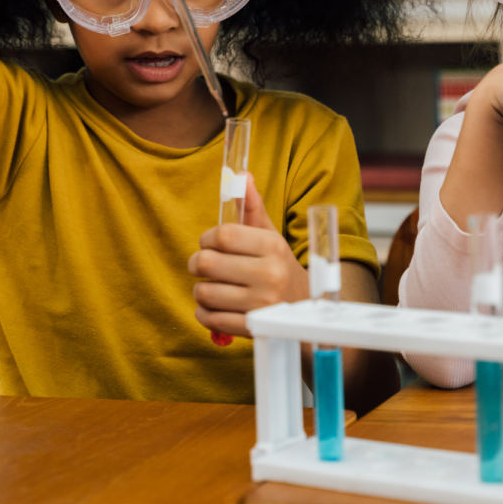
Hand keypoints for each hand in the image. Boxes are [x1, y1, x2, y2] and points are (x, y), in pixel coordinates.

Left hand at [188, 174, 308, 338]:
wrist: (305, 311)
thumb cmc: (279, 268)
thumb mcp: (270, 236)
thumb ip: (252, 207)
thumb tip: (241, 174)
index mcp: (273, 246)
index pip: (222, 235)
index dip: (207, 239)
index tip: (210, 244)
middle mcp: (269, 274)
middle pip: (206, 262)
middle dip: (197, 263)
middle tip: (204, 266)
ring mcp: (261, 304)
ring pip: (203, 292)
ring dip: (201, 290)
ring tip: (213, 287)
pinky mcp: (252, 329)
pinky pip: (209, 319)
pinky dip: (204, 313)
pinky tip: (215, 307)